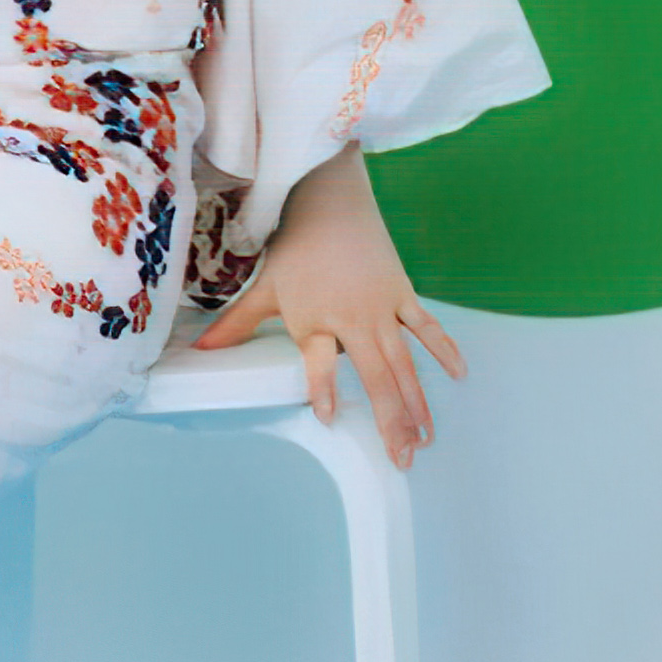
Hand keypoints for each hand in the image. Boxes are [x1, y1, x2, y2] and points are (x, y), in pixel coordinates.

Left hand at [189, 144, 465, 469]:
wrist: (329, 203)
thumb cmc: (294, 248)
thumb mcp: (264, 289)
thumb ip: (237, 324)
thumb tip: (202, 349)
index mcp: (315, 320)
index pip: (318, 363)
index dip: (322, 389)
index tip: (328, 418)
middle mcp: (352, 320)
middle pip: (376, 376)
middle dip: (391, 420)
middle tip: (402, 458)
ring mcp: (382, 309)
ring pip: (404, 363)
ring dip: (417, 402)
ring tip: (426, 438)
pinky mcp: (402, 295)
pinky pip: (427, 328)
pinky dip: (443, 351)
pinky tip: (459, 376)